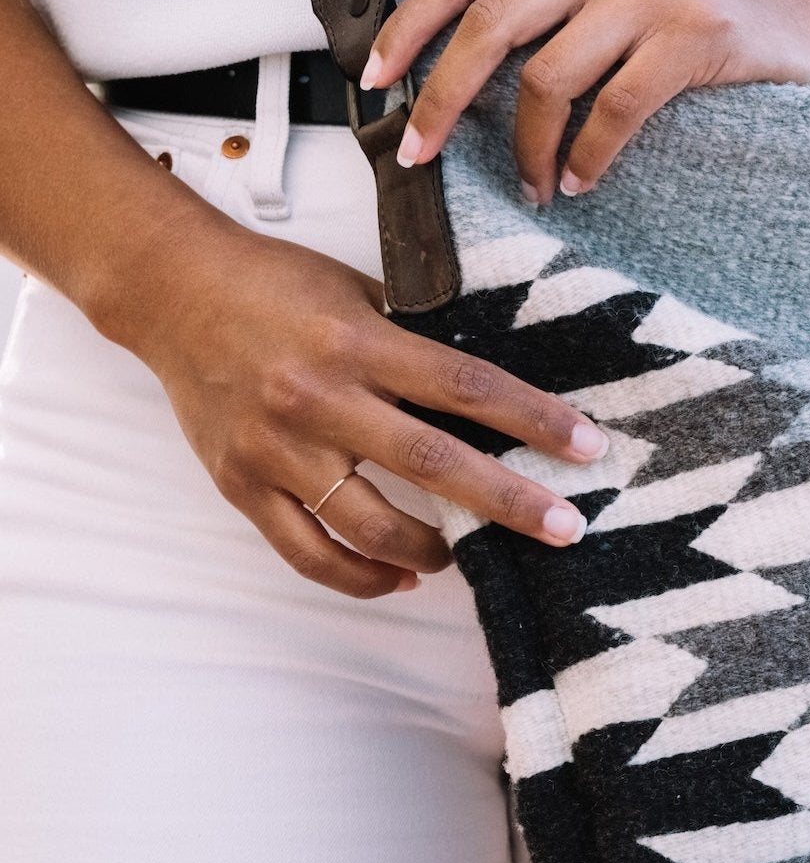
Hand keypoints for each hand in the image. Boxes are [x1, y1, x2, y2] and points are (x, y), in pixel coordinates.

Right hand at [116, 216, 610, 598]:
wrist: (169, 290)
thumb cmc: (277, 286)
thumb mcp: (358, 293)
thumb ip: (416, 344)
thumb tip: (497, 396)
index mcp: (356, 342)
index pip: (466, 386)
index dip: (534, 420)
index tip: (588, 447)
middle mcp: (317, 398)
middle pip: (433, 464)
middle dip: (508, 502)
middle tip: (564, 528)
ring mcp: (276, 449)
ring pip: (370, 525)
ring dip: (433, 550)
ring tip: (466, 555)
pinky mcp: (241, 485)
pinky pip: (309, 553)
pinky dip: (362, 575)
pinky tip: (402, 577)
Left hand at [361, 0, 809, 203]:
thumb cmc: (700, 29)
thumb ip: (551, 11)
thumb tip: (457, 74)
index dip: (411, 25)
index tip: (377, 82)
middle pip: (490, 20)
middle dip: (443, 95)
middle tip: (422, 153)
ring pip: (549, 74)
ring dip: (527, 147)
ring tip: (532, 188)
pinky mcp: (697, 36)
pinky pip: (616, 108)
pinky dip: (588, 155)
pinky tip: (580, 182)